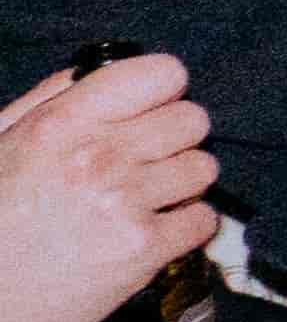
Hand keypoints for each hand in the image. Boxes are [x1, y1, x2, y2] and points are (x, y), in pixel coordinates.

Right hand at [0, 56, 216, 321]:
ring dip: (181, 183)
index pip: (161, 75)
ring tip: (145, 198)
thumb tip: (92, 70)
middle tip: (145, 161)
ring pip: (203, 167)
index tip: (148, 110)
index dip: (161, 92)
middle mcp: (97, 157)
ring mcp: (123, 204)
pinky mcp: (141, 251)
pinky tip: (152, 231)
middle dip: (174, 139)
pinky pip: (204, 219)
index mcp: (60, 124)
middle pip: (193, 119)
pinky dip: (185, 226)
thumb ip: (46, 102)